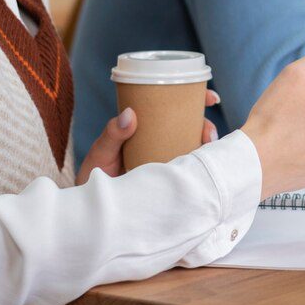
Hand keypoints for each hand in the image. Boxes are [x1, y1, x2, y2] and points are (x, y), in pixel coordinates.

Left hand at [77, 88, 223, 184]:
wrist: (92, 207)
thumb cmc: (94, 174)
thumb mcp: (101, 151)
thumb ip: (112, 133)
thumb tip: (130, 113)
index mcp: (144, 125)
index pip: (172, 105)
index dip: (195, 97)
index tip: (211, 97)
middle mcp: (158, 138)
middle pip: (189, 125)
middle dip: (206, 125)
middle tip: (208, 133)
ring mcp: (164, 157)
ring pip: (192, 145)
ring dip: (206, 145)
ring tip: (207, 150)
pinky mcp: (167, 178)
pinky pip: (188, 169)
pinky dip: (200, 167)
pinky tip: (206, 170)